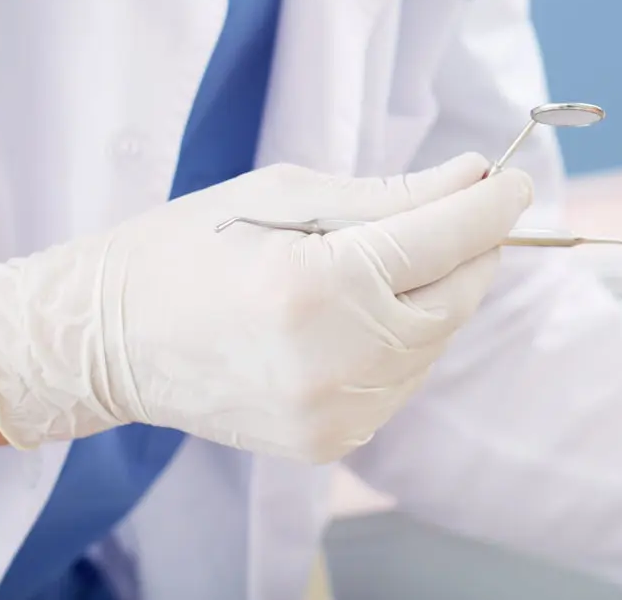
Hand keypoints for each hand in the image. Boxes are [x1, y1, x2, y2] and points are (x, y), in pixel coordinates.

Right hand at [0, 154, 529, 461]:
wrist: (107, 341)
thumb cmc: (191, 247)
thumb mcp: (285, 192)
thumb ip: (390, 194)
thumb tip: (475, 176)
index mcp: (317, 283)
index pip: (445, 237)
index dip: (491, 204)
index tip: (513, 180)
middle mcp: (334, 359)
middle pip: (455, 296)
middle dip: (475, 249)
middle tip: (474, 211)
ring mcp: (333, 413)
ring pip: (435, 342)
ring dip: (441, 294)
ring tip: (405, 256)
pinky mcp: (328, 444)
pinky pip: (404, 382)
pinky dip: (408, 340)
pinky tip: (373, 310)